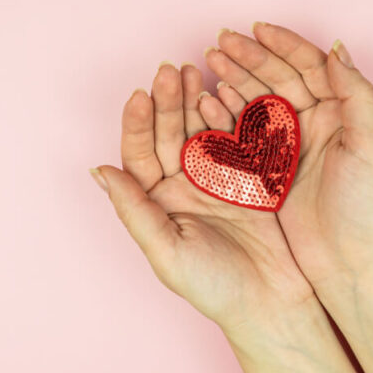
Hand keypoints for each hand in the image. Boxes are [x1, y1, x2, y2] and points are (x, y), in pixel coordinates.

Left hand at [93, 62, 313, 335]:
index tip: (140, 95)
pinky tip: (225, 92)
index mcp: (157, 203)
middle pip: (170, 134)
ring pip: (201, 129)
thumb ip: (135, 211)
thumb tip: (100, 172)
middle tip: (170, 69)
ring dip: (195, 100)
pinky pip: (237, 137)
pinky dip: (231, 114)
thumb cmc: (215, 287)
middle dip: (168, 101)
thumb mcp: (167, 251)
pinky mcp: (250, 176)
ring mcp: (217, 179)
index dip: (138, 124)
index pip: (140, 154)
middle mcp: (183, 187)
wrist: (272, 303)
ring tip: (194, 70)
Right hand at [204, 25, 372, 292]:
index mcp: (341, 113)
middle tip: (219, 41)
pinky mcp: (270, 171)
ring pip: (258, 101)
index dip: (283, 44)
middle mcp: (317, 124)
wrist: (349, 264)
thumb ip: (357, 95)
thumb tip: (337, 50)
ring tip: (207, 62)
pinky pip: (243, 134)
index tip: (255, 28)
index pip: (310, 66)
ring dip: (234, 79)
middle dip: (249, 56)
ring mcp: (291, 147)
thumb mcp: (370, 148)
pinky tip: (207, 101)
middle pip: (279, 78)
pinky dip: (226, 114)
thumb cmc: (366, 209)